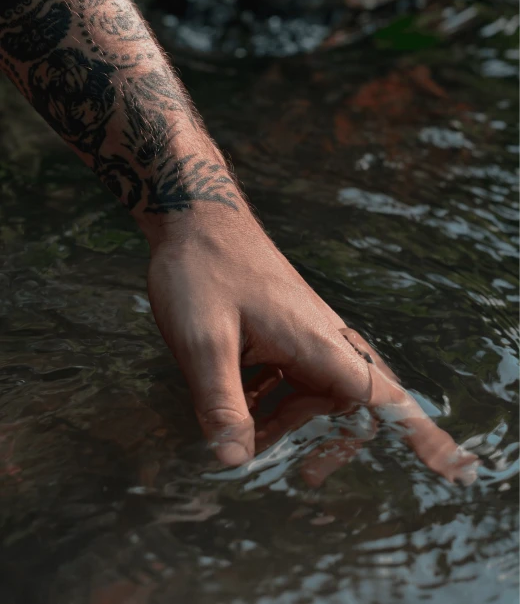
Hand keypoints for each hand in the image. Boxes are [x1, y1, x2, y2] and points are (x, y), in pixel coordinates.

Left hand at [146, 208, 478, 482]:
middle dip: (332, 442)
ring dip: (290, 423)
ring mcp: (300, 331)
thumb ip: (222, 403)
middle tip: (303, 475)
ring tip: (250, 443)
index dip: (421, 436)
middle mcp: (319, 338)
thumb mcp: (204, 341)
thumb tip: (235, 462)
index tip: (455, 469)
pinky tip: (236, 401)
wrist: (197, 213)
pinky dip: (271, 399)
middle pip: (350, 403)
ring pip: (315, 392)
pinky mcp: (280, 328)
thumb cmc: (204, 270)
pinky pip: (291, 375)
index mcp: (317, 343)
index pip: (383, 397)